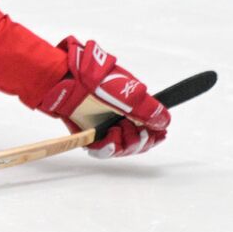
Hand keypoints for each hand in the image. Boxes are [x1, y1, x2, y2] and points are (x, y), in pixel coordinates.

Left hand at [36, 37, 169, 157]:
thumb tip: (164, 122)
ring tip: (115, 131)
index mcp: (134, 109)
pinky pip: (102, 150)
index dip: (155, 137)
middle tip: (130, 130)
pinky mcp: (91, 134)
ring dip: (123, 144)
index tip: (156, 136)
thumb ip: (149, 110)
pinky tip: (107, 142)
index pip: (152, 131)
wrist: (67, 81)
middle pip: (138, 143)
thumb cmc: (97, 81)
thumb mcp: (130, 94)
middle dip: (139, 141)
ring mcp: (106, 128)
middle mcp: (121, 119)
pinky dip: (107, 149)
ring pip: (122, 149)